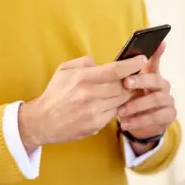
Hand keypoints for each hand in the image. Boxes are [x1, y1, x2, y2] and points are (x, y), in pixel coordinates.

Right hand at [18, 55, 147, 152]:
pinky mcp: (95, 125)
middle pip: (123, 86)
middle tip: (137, 76)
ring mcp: (93, 112)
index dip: (132, 64)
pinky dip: (115, 107)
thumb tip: (102, 62)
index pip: (115, 70)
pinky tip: (111, 103)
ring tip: (127, 89)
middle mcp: (89, 95)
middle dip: (133, 81)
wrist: (42, 121)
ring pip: (121, 101)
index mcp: (82, 78)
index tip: (142, 60)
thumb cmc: (55, 93)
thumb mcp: (64, 70)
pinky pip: (114, 113)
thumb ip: (85, 62)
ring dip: (126, 94)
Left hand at [117, 42, 176, 145]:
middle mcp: (162, 85)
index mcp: (151, 76)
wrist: (141, 126)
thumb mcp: (124, 90)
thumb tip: (99, 64)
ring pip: (157, 99)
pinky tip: (126, 123)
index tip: (160, 43)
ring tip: (121, 111)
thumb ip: (119, 77)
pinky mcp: (169, 115)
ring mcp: (168, 100)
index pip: (155, 61)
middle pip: (156, 79)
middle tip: (126, 83)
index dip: (158, 52)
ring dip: (137, 105)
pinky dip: (140, 120)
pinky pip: (157, 117)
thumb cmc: (131, 102)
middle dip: (140, 80)